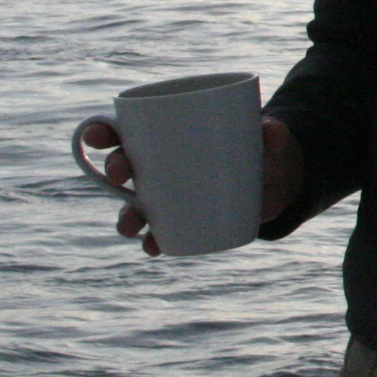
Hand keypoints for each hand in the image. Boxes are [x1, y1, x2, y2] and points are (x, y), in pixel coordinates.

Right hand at [88, 117, 303, 255]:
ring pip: (136, 205)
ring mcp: (171, 193)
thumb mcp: (269, 137)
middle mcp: (161, 164)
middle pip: (125, 165)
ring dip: (127, 216)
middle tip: (119, 173)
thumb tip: (270, 131)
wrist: (281, 177)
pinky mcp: (187, 217)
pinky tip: (153, 247)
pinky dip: (154, 240)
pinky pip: (161, 231)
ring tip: (130, 225)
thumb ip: (272, 133)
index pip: (127, 129)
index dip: (103, 131)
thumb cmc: (263, 146)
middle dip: (114, 168)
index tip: (96, 134)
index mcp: (169, 134)